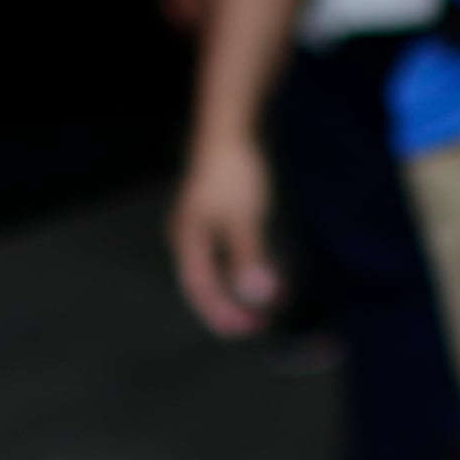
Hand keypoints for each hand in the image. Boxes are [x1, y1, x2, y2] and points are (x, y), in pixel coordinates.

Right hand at [168, 134, 279, 335]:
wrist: (229, 129)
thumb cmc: (232, 172)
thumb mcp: (243, 220)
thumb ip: (248, 259)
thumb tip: (257, 297)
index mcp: (187, 241)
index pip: (201, 290)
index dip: (222, 314)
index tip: (247, 330)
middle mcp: (189, 238)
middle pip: (206, 284)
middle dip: (232, 308)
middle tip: (258, 326)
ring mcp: (202, 228)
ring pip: (220, 271)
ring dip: (243, 291)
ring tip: (270, 307)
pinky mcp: (217, 217)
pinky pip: (230, 254)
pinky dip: (249, 269)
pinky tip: (271, 275)